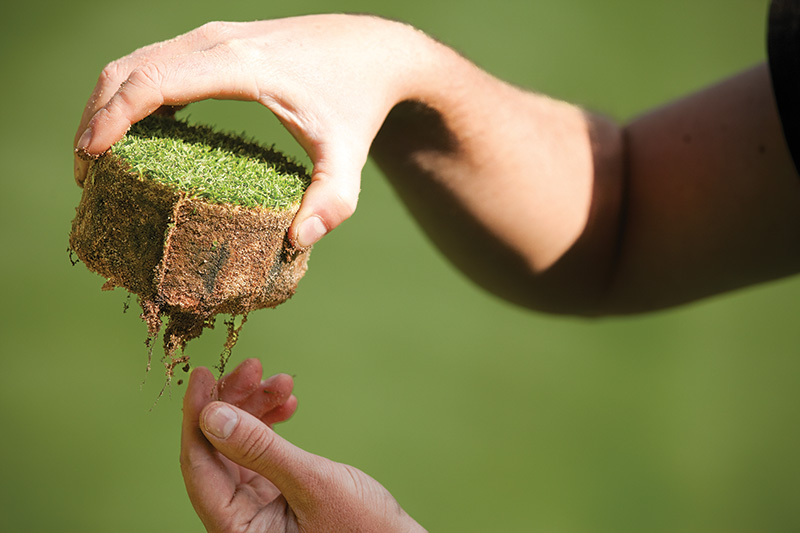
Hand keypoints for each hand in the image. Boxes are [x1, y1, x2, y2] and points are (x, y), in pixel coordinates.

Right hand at [73, 15, 434, 246]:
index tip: (90, 158)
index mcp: (239, 65)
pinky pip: (159, 62)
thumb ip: (332, 201)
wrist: (374, 50)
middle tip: (86, 174)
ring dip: (108, 102)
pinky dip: (134, 93)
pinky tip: (136, 133)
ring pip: (137, 60)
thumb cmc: (358, 102)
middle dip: (96, 116)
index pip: (154, 81)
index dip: (112, 116)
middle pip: (130, 68)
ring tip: (99, 157)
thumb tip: (297, 241)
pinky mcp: (218, 43)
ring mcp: (215, 37)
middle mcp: (217, 42)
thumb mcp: (348, 155)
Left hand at [181, 360, 423, 531]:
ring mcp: (254, 506)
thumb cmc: (361, 529)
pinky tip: (287, 405)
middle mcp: (237, 518)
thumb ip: (259, 449)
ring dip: (257, 409)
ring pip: (238, 445)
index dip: (197, 415)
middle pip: (217, 448)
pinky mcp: (274, 495)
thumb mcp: (311, 482)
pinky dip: (271, 425)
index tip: (204, 375)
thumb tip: (211, 416)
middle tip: (254, 367)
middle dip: (235, 403)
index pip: (199, 464)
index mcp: (235, 528)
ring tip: (283, 382)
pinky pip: (259, 452)